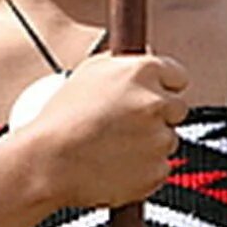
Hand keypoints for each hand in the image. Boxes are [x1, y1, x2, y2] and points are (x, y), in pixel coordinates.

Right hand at [24, 54, 188, 209]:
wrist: (48, 162)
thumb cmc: (62, 118)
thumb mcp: (90, 72)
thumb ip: (125, 63)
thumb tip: (149, 57)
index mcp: (142, 72)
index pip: (178, 76)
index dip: (164, 87)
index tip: (152, 96)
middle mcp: (155, 102)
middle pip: (177, 108)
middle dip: (158, 116)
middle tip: (126, 124)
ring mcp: (159, 138)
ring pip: (167, 139)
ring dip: (148, 143)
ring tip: (112, 145)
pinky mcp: (157, 169)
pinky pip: (160, 167)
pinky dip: (144, 169)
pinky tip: (116, 163)